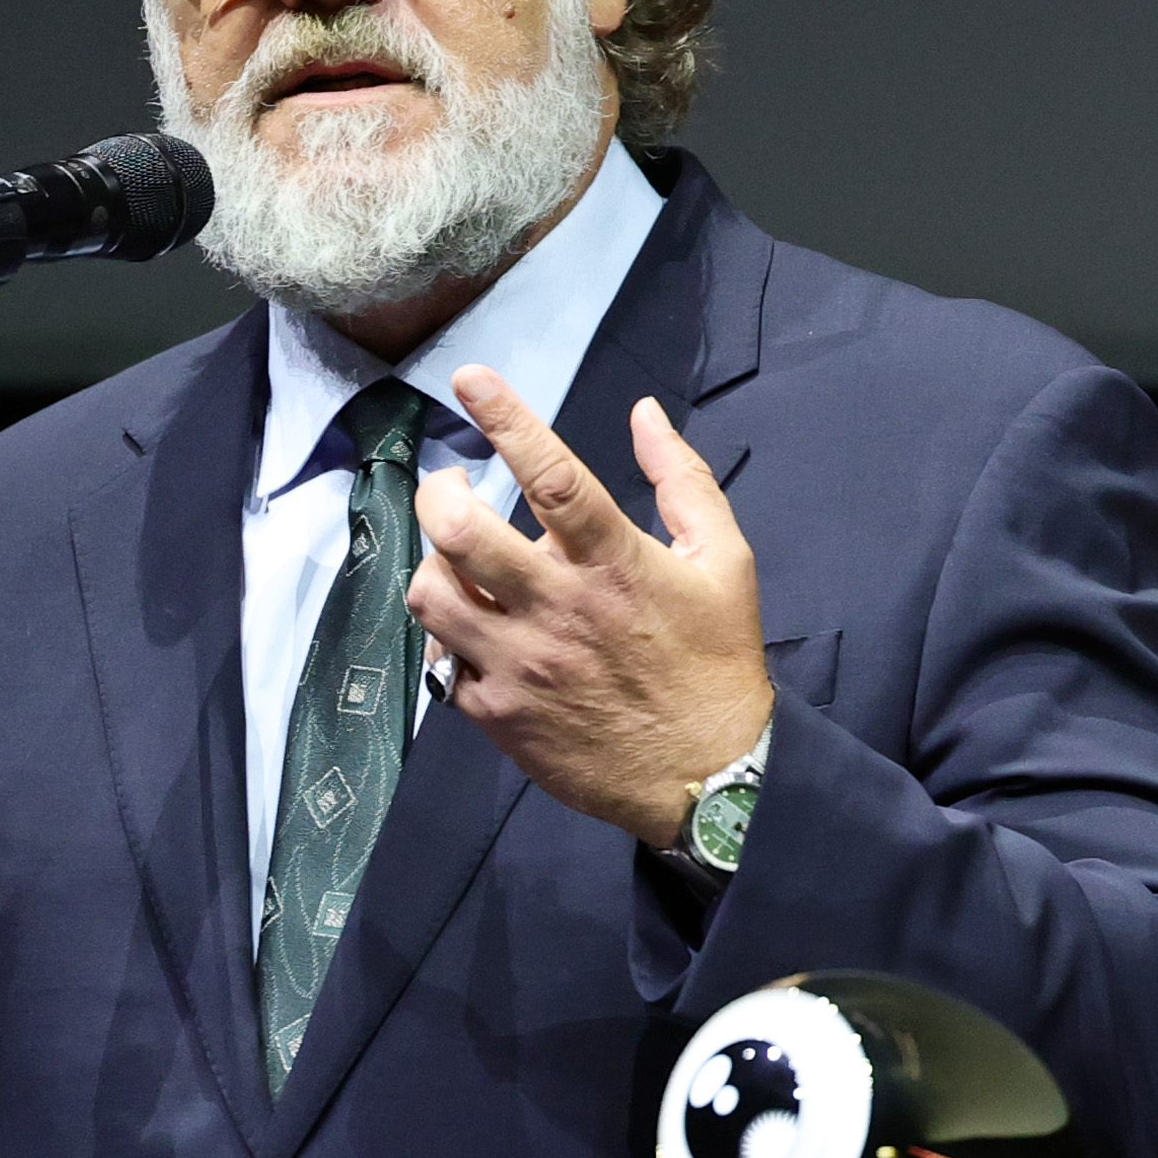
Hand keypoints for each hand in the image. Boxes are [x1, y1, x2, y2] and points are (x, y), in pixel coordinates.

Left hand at [407, 367, 774, 852]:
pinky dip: (453, 637)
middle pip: (459, 532)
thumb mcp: (725, 563)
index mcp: (614, 564)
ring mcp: (520, 665)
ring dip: (433, 564)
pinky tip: (476, 630)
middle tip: (449, 487)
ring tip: (455, 561)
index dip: (504, 417)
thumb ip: (683, 482)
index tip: (469, 377)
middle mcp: (557, 609)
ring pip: (432, 595)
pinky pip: (443, 662)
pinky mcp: (498, 715)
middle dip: (438, 493)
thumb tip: (645, 414)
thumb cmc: (717, 663)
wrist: (708, 780)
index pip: (548, 475)